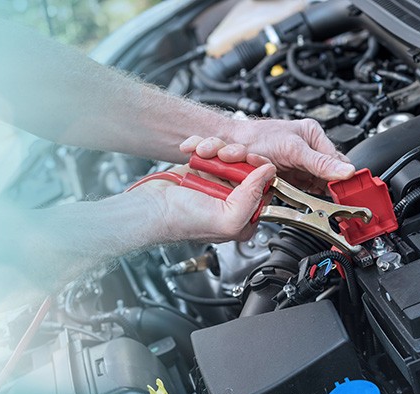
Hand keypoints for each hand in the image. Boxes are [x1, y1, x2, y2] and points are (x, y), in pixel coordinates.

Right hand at [130, 160, 275, 242]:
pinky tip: (192, 151)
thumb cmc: (182, 222)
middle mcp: (232, 200)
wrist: (151, 208)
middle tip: (226, 157)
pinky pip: (209, 149)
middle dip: (237, 156)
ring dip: (217, 148)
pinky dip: (200, 145)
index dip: (260, 171)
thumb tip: (268, 173)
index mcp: (244, 217)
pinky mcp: (200, 169)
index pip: (265, 188)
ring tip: (204, 154)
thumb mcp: (228, 219)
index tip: (252, 163)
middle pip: (249, 166)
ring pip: (229, 154)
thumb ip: (253, 198)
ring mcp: (216, 183)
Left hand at [182, 119, 354, 192]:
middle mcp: (308, 148)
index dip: (341, 178)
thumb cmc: (258, 137)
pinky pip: (301, 189)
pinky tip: (295, 192)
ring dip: (309, 190)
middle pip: (328, 174)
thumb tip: (345, 172)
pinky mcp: (288, 175)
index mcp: (314, 135)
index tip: (341, 193)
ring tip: (301, 189)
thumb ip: (320, 162)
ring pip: (315, 184)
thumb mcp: (294, 150)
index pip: (338, 161)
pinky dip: (299, 193)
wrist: (232, 144)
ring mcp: (298, 163)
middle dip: (323, 185)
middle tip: (320, 194)